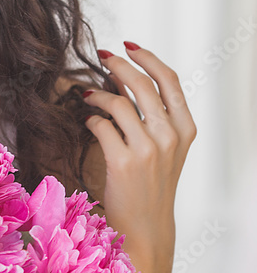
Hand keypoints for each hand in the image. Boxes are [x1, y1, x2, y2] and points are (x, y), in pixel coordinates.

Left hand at [82, 42, 196, 264]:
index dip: (148, 58)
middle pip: (142, 85)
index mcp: (185, 129)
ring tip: (87, 94)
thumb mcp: (162, 147)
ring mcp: (149, 150)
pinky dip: (91, 119)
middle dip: (119, 64)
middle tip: (101, 55)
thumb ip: (148, 115)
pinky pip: (101, 126)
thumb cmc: (150, 184)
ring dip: (98, 93)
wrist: (146, 226)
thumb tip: (124, 80)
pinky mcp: (124, 162)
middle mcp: (171, 136)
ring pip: (120, 103)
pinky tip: (87, 121)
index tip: (129, 45)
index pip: (170, 80)